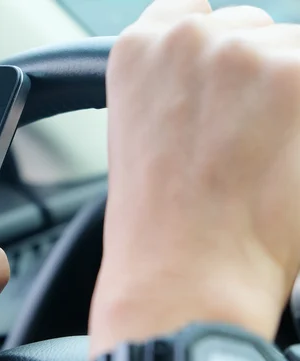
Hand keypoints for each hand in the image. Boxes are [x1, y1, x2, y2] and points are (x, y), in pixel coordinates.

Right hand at [90, 0, 299, 355]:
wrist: (180, 273)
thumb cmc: (158, 218)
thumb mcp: (143, 132)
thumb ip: (178, 85)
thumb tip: (232, 75)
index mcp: (138, 49)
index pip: (194, 17)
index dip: (215, 60)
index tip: (223, 94)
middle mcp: (187, 37)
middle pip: (251, 32)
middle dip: (255, 80)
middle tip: (240, 141)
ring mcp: (241, 50)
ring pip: (293, 52)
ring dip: (289, 96)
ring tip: (260, 156)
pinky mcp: (296, 74)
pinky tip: (284, 155)